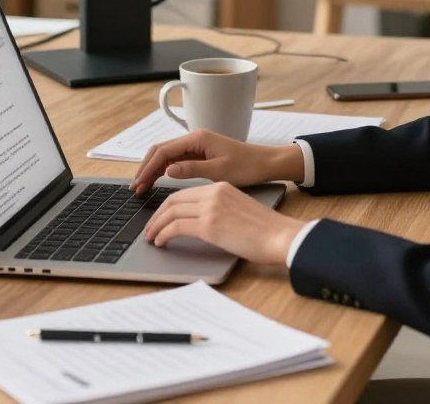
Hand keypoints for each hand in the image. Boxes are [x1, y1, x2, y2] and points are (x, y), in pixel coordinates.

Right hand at [131, 128, 303, 195]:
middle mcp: (194, 138)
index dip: (148, 168)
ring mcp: (197, 145)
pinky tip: (158, 181)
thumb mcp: (219, 171)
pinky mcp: (200, 153)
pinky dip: (164, 170)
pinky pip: (176, 160)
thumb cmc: (246, 166)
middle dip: (146, 167)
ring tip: (142, 187)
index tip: (139, 184)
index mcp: (197, 138)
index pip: (164, 151)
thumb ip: (191, 169)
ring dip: (153, 169)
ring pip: (167, 155)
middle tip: (135, 188)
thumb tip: (168, 170)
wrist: (265, 163)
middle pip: (161, 150)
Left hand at [145, 181, 306, 265]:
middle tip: (150, 228)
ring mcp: (211, 208)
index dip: (168, 205)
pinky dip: (163, 234)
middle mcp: (214, 193)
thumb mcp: (238, 209)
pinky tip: (160, 242)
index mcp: (221, 187)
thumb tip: (201, 222)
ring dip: (156, 225)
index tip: (161, 217)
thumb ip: (219, 209)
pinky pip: (176, 227)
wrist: (279, 235)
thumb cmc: (265, 229)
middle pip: (174, 200)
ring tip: (151, 237)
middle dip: (158, 215)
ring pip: (171, 212)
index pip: (185, 193)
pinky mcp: (209, 225)